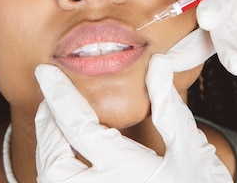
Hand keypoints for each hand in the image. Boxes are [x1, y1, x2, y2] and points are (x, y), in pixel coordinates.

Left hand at [34, 31, 231, 181]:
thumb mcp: (191, 149)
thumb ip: (169, 107)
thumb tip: (158, 64)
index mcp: (127, 170)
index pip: (79, 127)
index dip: (59, 96)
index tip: (45, 73)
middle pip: (54, 165)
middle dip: (46, 130)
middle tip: (50, 103)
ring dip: (49, 152)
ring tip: (57, 127)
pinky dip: (59, 172)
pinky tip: (68, 156)